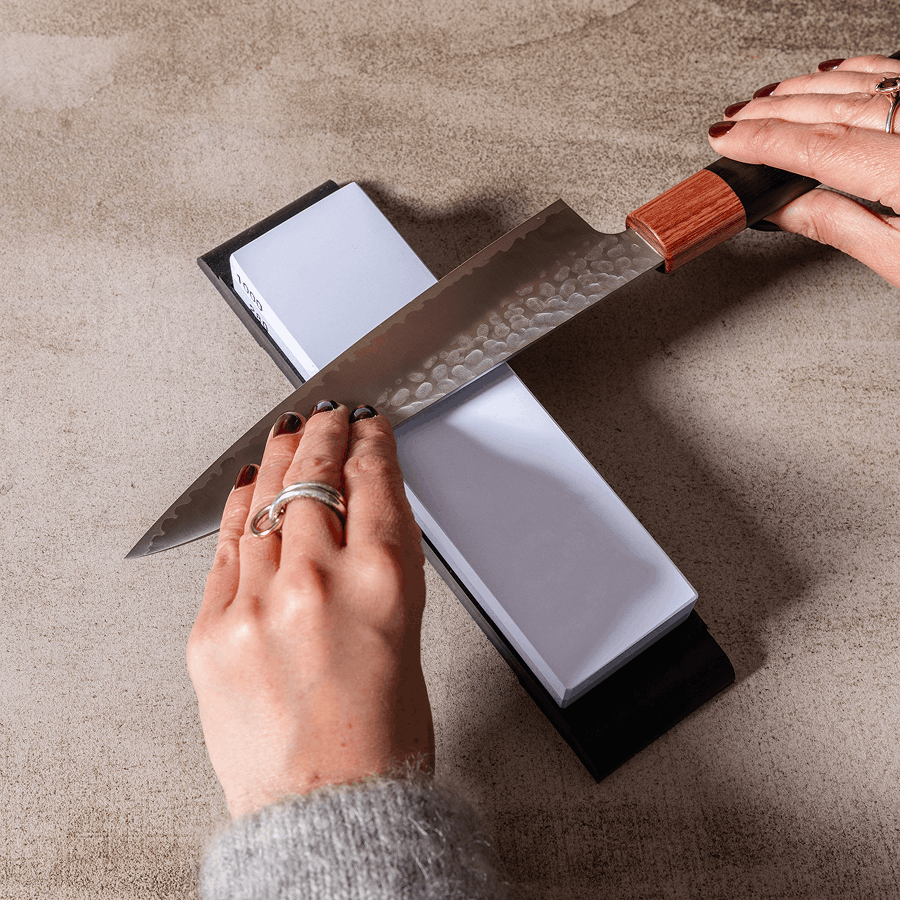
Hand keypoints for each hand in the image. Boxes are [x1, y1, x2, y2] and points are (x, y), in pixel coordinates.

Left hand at [187, 403, 433, 818]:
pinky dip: (239, 508)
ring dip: (280, 459)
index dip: (370, 442)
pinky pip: (227, 547)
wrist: (327, 805)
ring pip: (266, 501)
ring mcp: (258, 603)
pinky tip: (249, 481)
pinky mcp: (213, 629)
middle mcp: (318, 582)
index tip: (369, 426)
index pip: (373, 481)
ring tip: (287, 433)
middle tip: (329, 414)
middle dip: (324, 434)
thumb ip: (381, 560)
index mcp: (383, 582)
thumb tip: (363, 509)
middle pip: (315, 477)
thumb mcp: (406, 628)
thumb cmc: (382, 734)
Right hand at [707, 54, 899, 287]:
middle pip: (836, 109)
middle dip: (775, 112)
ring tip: (768, 98)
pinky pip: (897, 71)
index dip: (763, 142)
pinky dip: (858, 71)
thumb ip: (840, 226)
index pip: (818, 148)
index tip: (725, 139)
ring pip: (864, 83)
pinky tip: (834, 73)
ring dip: (808, 89)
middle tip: (733, 120)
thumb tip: (783, 210)